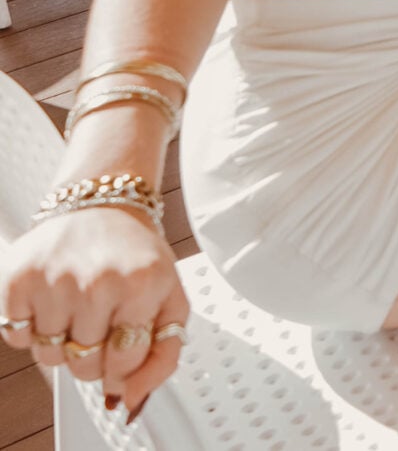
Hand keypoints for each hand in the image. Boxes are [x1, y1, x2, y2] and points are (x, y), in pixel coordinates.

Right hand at [3, 209, 187, 419]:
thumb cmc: (135, 256)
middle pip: (84, 367)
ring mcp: (55, 280)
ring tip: (77, 305)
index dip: (122, 362)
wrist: (101, 206)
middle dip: (93, 354)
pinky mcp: (18, 280)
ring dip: (62, 341)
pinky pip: (18, 338)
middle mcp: (99, 282)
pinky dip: (32, 328)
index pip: (123, 363)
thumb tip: (132, 401)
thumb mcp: (170, 297)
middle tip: (101, 318)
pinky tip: (52, 299)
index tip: (121, 341)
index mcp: (143, 285)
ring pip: (49, 357)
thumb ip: (163, 354)